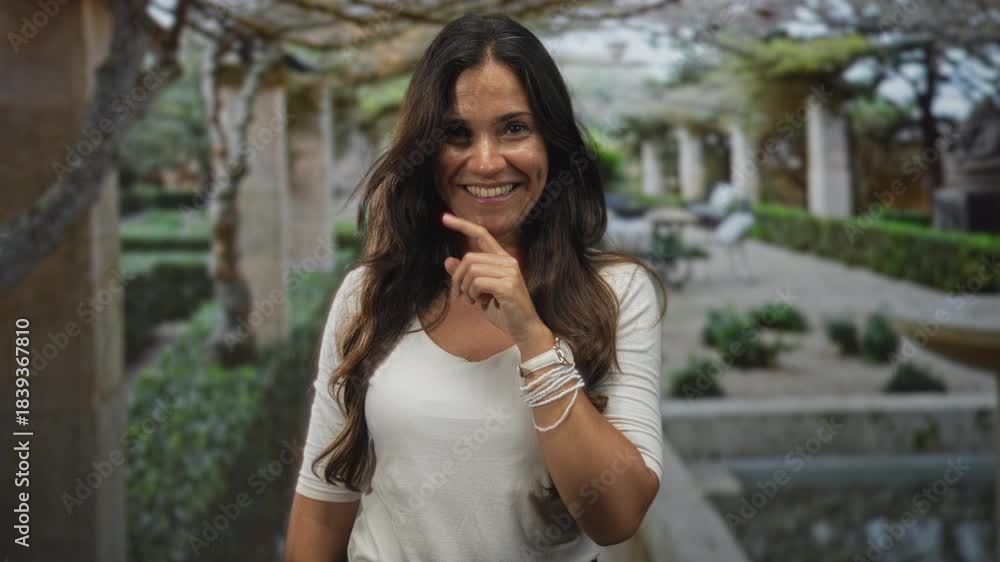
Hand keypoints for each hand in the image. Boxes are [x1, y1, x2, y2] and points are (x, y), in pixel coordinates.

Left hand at [441, 212, 548, 344]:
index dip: (462, 225)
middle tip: (459, 295)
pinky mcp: (508, 285)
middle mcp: (508, 261)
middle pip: (469, 258)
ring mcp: (510, 272)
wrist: (524, 329)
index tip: (444, 218)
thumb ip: (466, 276)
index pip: (481, 234)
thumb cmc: (503, 311)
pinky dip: (472, 294)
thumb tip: (448, 261)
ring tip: (472, 301)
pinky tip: (480, 303)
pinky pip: (478, 282)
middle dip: (457, 278)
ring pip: (472, 270)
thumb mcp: (479, 292)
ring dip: (465, 289)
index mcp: (502, 259)